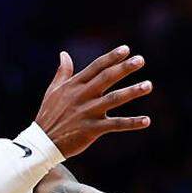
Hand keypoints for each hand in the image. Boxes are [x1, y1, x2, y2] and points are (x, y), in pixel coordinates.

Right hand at [35, 46, 151, 157]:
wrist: (42, 143)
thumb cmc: (48, 115)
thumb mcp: (53, 91)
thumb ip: (62, 73)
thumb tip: (64, 54)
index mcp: (74, 85)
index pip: (95, 67)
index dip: (111, 58)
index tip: (126, 49)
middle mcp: (82, 96)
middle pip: (106, 78)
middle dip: (124, 68)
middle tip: (141, 60)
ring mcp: (88, 112)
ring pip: (114, 99)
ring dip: (132, 92)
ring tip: (149, 85)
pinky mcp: (92, 129)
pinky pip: (115, 124)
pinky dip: (131, 123)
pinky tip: (146, 120)